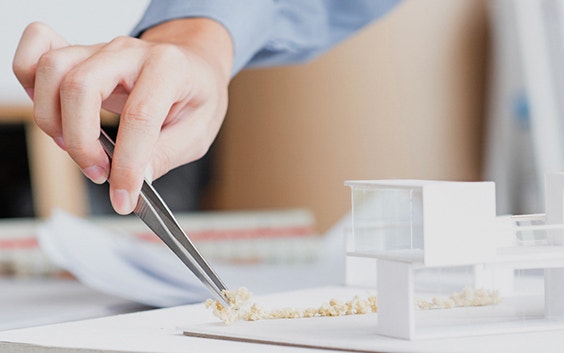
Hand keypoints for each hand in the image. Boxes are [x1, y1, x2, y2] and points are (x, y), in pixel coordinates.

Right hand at [13, 20, 232, 214]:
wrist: (194, 65)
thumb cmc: (197, 95)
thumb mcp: (199, 131)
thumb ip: (166, 154)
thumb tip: (135, 179)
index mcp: (169, 68)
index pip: (139, 116)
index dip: (127, 164)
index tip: (124, 197)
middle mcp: (131, 52)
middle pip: (81, 85)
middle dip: (81, 141)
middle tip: (100, 173)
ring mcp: (102, 50)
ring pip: (52, 70)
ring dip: (53, 119)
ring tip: (78, 149)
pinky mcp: (82, 56)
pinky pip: (37, 53)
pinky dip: (29, 80)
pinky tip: (52, 112)